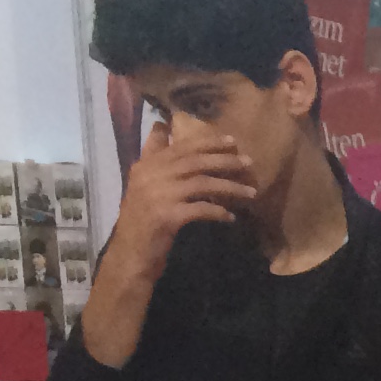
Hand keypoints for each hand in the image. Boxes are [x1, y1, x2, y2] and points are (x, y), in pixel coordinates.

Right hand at [110, 116, 252, 290]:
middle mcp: (151, 175)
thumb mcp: (144, 183)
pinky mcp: (167, 217)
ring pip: (201, 183)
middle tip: (248, 161)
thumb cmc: (142, 220)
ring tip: (251, 191)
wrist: (130, 253)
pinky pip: (200, 209)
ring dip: (229, 186)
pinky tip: (231, 217)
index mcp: (146, 165)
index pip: (181, 147)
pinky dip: (218, 212)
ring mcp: (158, 196)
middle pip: (194, 161)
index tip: (232, 141)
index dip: (208, 142)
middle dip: (224, 159)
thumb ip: (153, 155)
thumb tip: (161, 126)